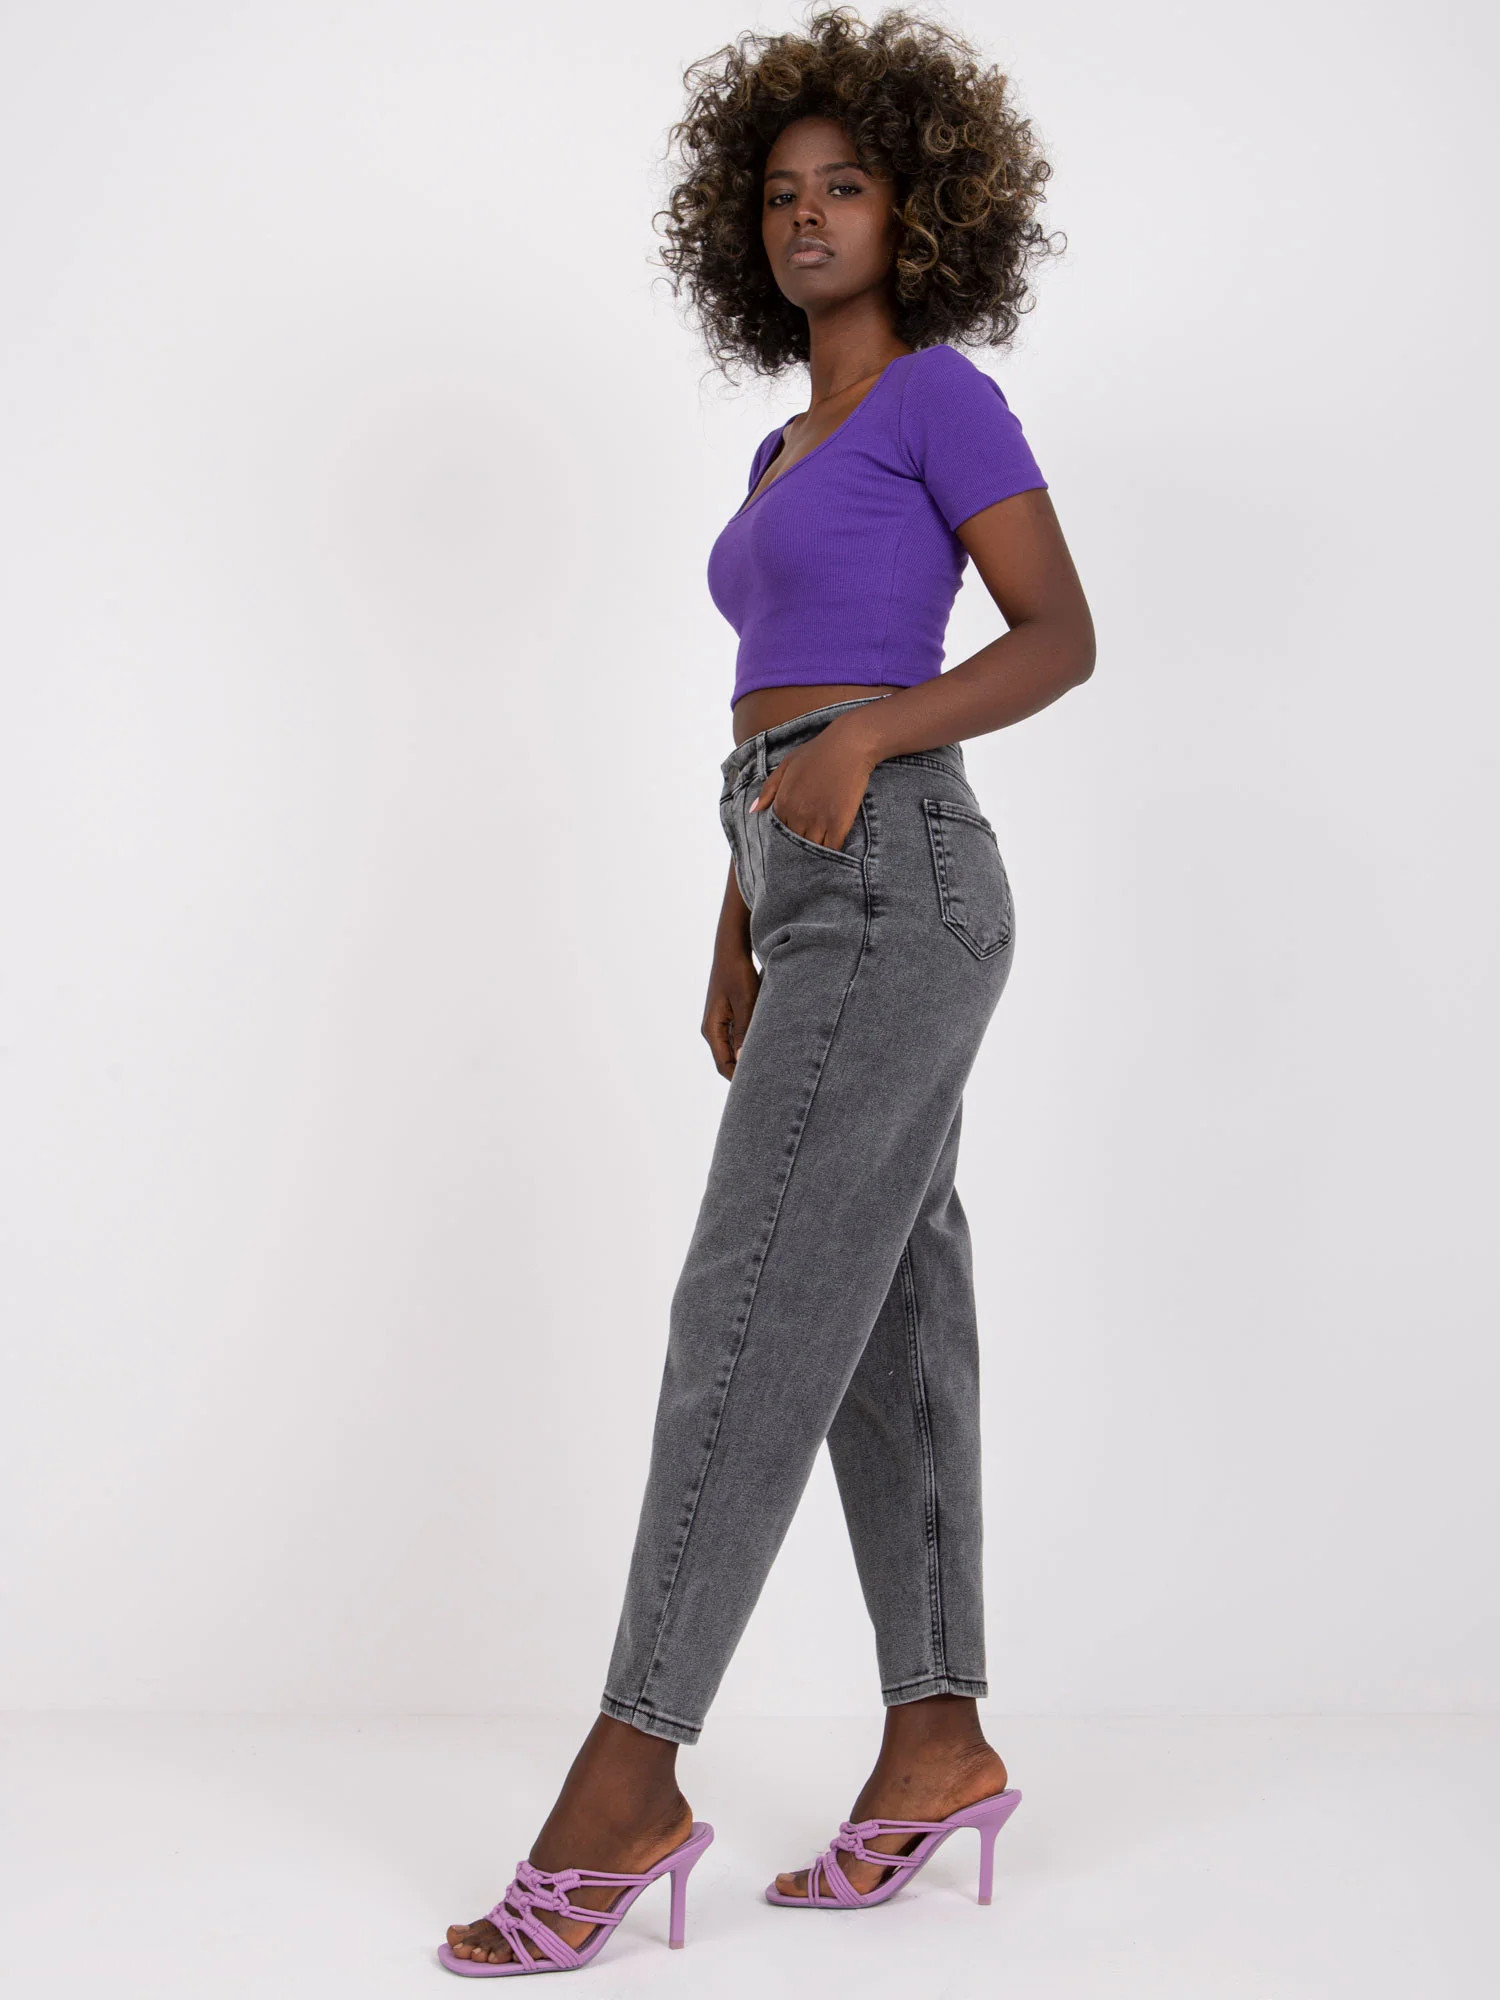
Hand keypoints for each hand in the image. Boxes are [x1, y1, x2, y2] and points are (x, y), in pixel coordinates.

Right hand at [702, 939, 759, 1079]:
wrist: (731, 949)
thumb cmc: (738, 973)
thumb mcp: (745, 1002)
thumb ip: (744, 1031)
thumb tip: (743, 1059)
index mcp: (712, 1029)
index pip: (724, 1065)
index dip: (739, 1080)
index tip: (759, 1088)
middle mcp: (713, 1029)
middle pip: (727, 1061)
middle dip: (745, 1073)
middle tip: (768, 1083)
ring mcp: (720, 1023)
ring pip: (733, 1050)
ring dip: (748, 1058)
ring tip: (770, 1067)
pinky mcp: (728, 1016)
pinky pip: (737, 1038)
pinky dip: (749, 1044)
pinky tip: (766, 1046)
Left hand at [748, 717, 874, 852]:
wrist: (848, 746)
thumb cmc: (817, 752)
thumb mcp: (786, 765)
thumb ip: (768, 789)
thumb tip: (753, 811)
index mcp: (783, 803)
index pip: (778, 833)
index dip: (784, 839)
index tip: (790, 842)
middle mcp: (797, 815)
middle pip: (794, 845)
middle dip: (798, 850)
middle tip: (803, 854)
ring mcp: (818, 820)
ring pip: (812, 850)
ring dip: (814, 855)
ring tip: (817, 860)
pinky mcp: (839, 823)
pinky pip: (832, 848)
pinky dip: (831, 854)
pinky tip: (833, 856)